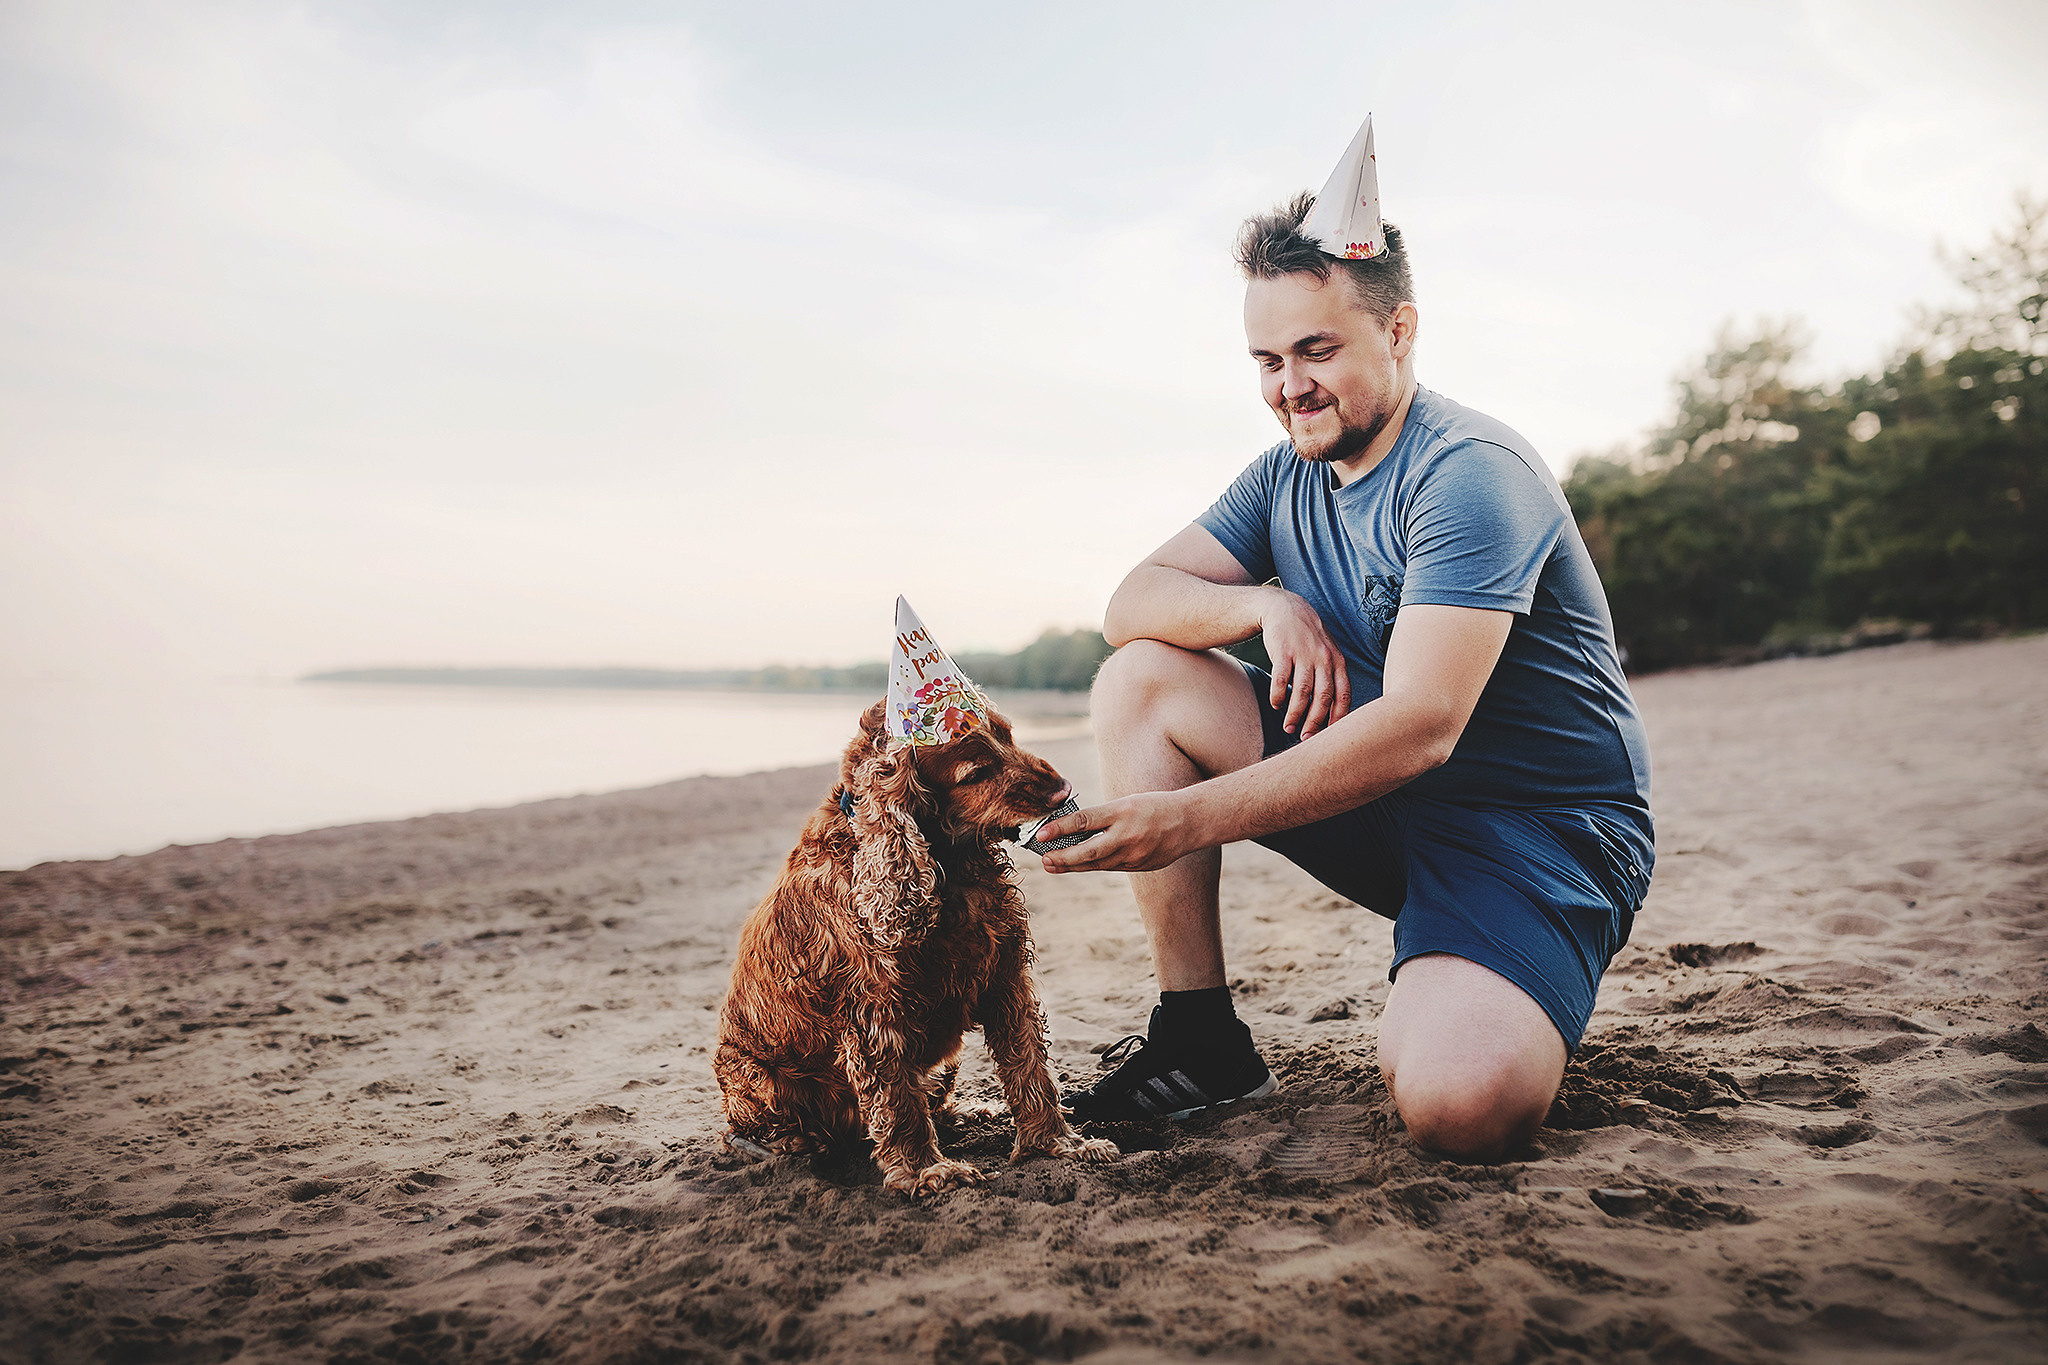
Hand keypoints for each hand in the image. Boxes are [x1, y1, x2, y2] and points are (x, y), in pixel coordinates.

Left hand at [1035, 791, 1209, 873]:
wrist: (1189, 822)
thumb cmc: (1153, 807)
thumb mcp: (1126, 803)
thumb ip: (1101, 817)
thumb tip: (1071, 829)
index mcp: (1123, 812)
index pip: (1085, 821)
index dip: (1060, 828)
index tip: (1041, 834)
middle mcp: (1128, 835)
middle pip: (1089, 852)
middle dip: (1063, 858)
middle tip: (1044, 859)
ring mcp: (1135, 855)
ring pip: (1098, 864)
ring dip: (1073, 866)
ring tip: (1053, 865)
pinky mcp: (1140, 866)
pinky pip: (1111, 867)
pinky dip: (1093, 866)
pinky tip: (1078, 865)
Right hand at [1258, 588, 1351, 738]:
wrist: (1285, 609)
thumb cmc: (1308, 638)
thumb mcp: (1327, 653)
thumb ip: (1332, 678)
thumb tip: (1332, 714)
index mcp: (1338, 661)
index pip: (1343, 695)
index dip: (1337, 718)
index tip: (1328, 736)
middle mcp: (1324, 658)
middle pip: (1323, 697)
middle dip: (1314, 722)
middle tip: (1305, 737)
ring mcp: (1303, 654)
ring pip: (1302, 692)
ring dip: (1294, 713)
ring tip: (1288, 727)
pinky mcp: (1283, 651)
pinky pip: (1281, 680)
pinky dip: (1278, 696)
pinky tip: (1276, 704)